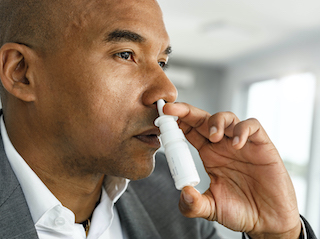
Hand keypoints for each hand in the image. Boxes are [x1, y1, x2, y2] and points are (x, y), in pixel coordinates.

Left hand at [163, 102, 300, 238]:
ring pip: (227, 117)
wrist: (268, 220)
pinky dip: (243, 130)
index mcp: (209, 155)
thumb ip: (193, 204)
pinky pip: (252, 126)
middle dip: (187, 111)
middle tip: (172, 109)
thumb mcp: (211, 209)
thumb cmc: (240, 211)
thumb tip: (184, 192)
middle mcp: (223, 145)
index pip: (190, 131)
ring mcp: (242, 144)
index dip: (177, 122)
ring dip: (216, 121)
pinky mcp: (261, 145)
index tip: (163, 118)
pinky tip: (237, 144)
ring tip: (213, 136)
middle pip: (203, 119)